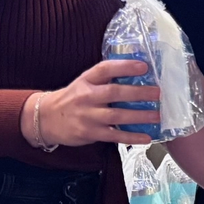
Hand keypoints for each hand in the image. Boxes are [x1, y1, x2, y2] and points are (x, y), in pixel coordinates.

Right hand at [24, 58, 156, 147]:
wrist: (46, 118)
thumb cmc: (73, 98)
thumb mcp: (84, 82)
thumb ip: (106, 78)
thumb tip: (138, 72)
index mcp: (87, 80)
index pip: (105, 69)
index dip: (125, 66)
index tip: (144, 66)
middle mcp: (87, 96)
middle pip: (115, 93)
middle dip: (138, 93)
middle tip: (158, 93)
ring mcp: (88, 116)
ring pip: (117, 116)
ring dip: (139, 116)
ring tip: (157, 115)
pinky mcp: (89, 133)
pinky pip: (114, 135)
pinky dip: (131, 137)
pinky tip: (146, 137)